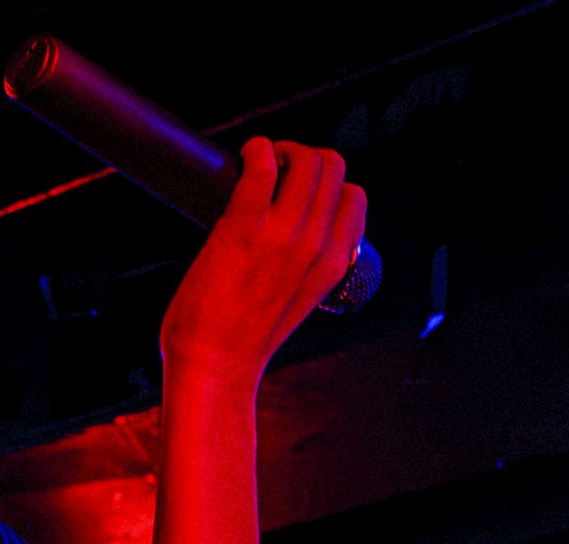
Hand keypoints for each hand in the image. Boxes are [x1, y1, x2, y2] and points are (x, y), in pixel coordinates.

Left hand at [160, 137, 366, 387]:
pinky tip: (245, 157)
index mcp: (335, 264)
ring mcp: (283, 235)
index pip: (354, 197)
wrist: (214, 369)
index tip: (297, 191)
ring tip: (259, 164)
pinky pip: (262, 166)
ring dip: (282, 150)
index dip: (327, 184)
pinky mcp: (243, 228)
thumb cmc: (242, 341)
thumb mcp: (296, 303)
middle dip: (304, 157)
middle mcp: (317, 245)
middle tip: (275, 170)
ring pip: (307, 158)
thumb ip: (304, 269)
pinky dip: (256, 150)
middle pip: (333, 167)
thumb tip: (290, 242)